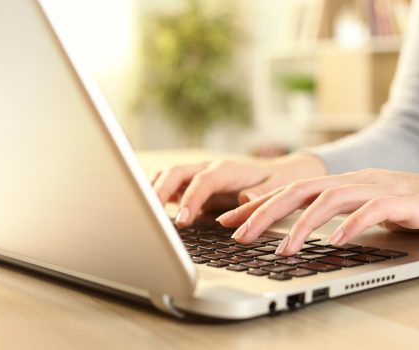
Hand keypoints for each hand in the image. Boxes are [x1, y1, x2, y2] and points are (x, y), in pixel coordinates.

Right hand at [151, 154, 325, 226]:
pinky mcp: (191, 186)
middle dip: (159, 190)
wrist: (275, 174)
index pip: (203, 181)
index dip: (190, 199)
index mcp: (227, 170)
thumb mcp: (276, 188)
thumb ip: (260, 194)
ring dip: (152, 191)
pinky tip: (149, 214)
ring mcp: (197, 176)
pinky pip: (169, 187)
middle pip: (176, 172)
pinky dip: (156, 196)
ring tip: (141, 214)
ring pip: (167, 176)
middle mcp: (208, 169)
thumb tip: (243, 199)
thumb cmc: (275, 182)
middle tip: (149, 216)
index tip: (182, 221)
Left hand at [217, 168, 418, 255]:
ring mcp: (381, 187)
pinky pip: (372, 209)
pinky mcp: (405, 200)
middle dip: (266, 212)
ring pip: (330, 199)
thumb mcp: (375, 209)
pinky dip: (350, 225)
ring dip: (302, 224)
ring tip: (282, 248)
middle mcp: (359, 180)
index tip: (233, 220)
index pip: (295, 190)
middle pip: (302, 190)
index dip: (261, 204)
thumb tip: (315, 231)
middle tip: (239, 234)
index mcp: (348, 182)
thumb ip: (346, 213)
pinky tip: (335, 241)